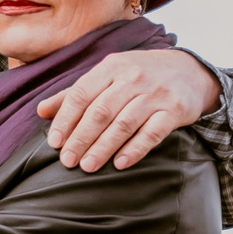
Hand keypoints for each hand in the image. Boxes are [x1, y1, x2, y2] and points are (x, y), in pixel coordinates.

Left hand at [36, 49, 220, 171]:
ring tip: (87, 166)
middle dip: (80, 138)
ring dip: (103, 147)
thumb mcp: (109, 75)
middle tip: (67, 161)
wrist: (190, 71)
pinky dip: (135, 149)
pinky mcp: (174, 110)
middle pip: (100, 111)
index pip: (81, 94)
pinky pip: (152, 133)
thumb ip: (76, 93)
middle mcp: (133, 77)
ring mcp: (155, 94)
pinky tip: (120, 163)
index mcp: (112, 67)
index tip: (54, 142)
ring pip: (124, 123)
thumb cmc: (141, 75)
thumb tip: (41, 111)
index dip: (66, 119)